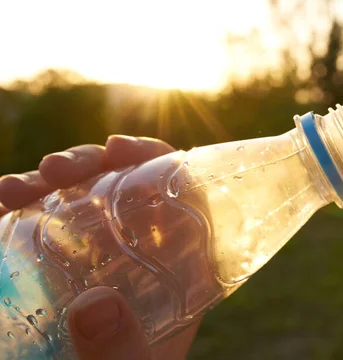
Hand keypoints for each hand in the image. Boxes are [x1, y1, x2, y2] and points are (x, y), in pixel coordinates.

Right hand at [0, 135, 200, 359]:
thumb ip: (120, 354)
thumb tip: (94, 306)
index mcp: (175, 268)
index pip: (179, 197)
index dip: (154, 160)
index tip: (120, 150)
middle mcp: (138, 255)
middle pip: (124, 189)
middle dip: (89, 166)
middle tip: (57, 168)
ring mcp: (95, 259)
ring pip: (78, 200)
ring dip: (46, 181)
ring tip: (16, 186)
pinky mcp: (57, 268)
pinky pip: (40, 225)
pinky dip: (18, 206)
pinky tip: (0, 201)